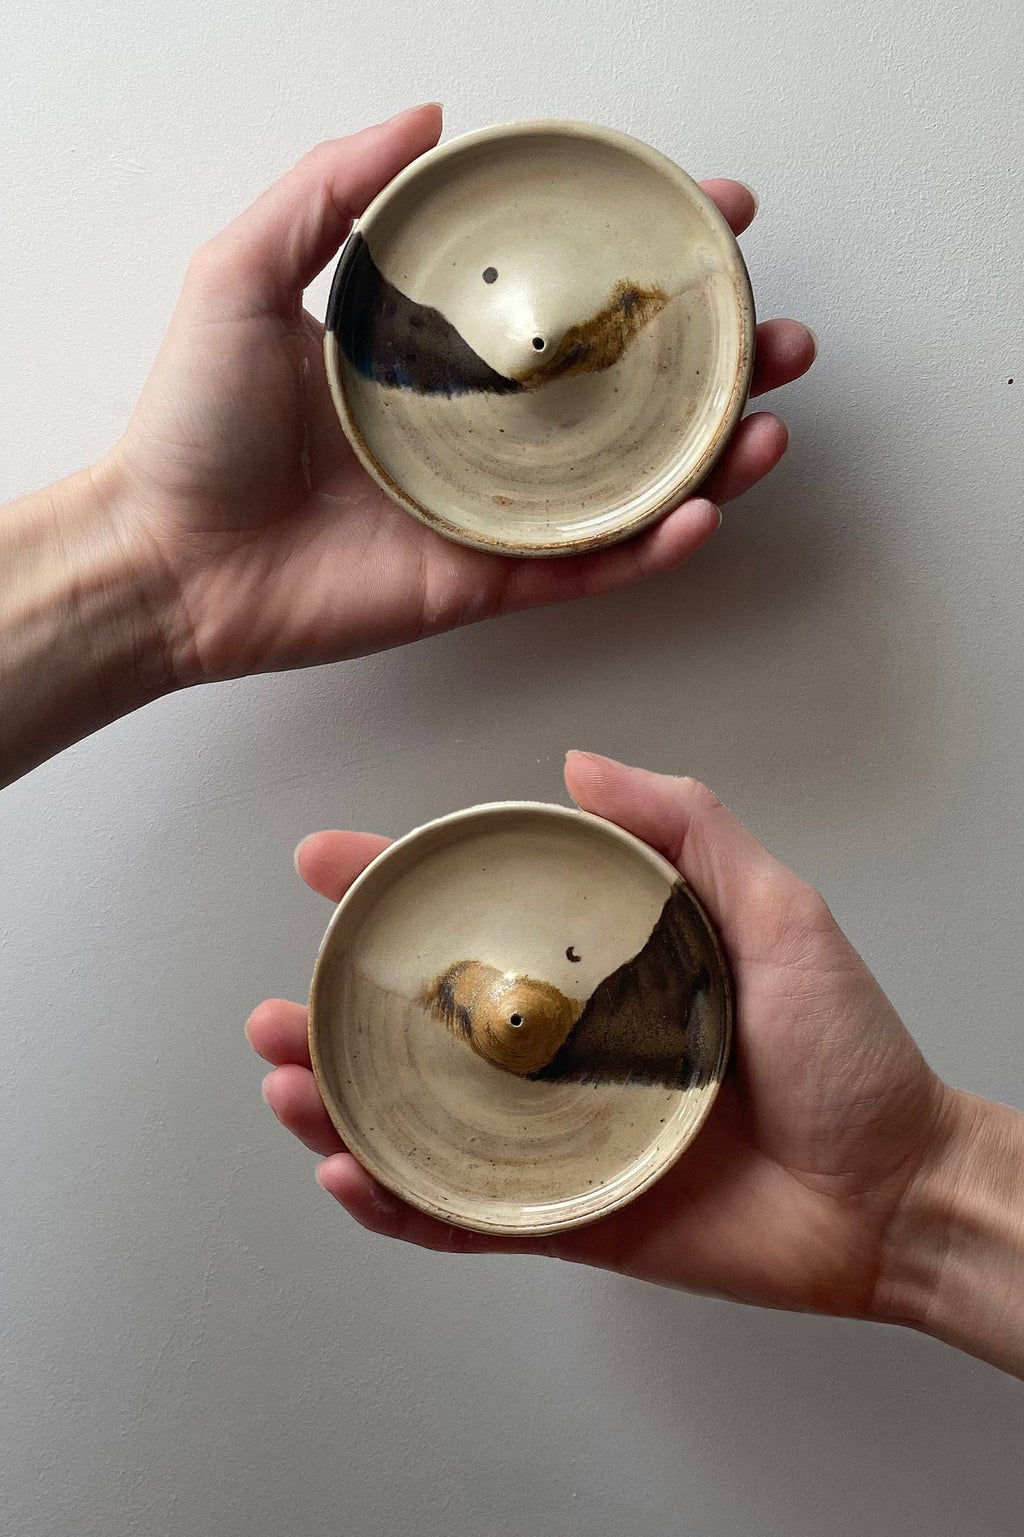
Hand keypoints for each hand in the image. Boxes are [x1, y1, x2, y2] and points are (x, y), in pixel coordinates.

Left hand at [108, 105, 815, 686]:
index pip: (572, 296)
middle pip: (631, 393)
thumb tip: (432, 116)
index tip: (714, 217)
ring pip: (632, 484)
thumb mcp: (245, 269)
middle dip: (720, 365)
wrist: (164, 556)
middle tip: (780, 335)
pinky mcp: (486, 580)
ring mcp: (493, 508)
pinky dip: (653, 546)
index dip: (650, 256)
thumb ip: (333, 188)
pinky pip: (590, 566)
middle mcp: (483, 428)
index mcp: (443, 350)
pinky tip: (700, 511)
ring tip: (771, 419)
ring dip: (715, 456)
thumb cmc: (191, 421)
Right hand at [247, 752, 955, 1323]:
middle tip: (278, 1009)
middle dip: (334, 1017)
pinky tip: (352, 1177)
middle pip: (422, 1031)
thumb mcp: (776, 911)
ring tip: (290, 1086)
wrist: (894, 1188)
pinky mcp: (569, 1218)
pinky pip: (465, 1215)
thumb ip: (687, 829)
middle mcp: (563, 1052)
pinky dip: (399, 1203)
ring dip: (341, 1109)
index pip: (475, 920)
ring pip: (422, 1123)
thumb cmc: (848, 1052)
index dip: (392, 891)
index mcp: (597, 974)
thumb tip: (581, 763)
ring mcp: (558, 1138)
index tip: (325, 862)